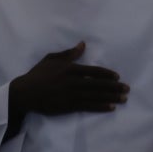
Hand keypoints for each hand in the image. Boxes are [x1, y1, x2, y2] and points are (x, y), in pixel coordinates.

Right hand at [7, 43, 128, 131]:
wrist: (25, 93)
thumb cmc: (38, 74)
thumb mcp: (52, 59)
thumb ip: (69, 53)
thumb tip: (83, 44)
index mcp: (70, 69)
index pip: (94, 71)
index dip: (107, 74)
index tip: (118, 77)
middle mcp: (73, 81)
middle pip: (98, 84)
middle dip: (114, 87)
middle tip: (127, 89)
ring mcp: (71, 95)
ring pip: (95, 96)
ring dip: (111, 97)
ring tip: (123, 99)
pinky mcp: (68, 106)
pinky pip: (88, 106)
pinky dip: (100, 107)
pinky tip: (111, 107)